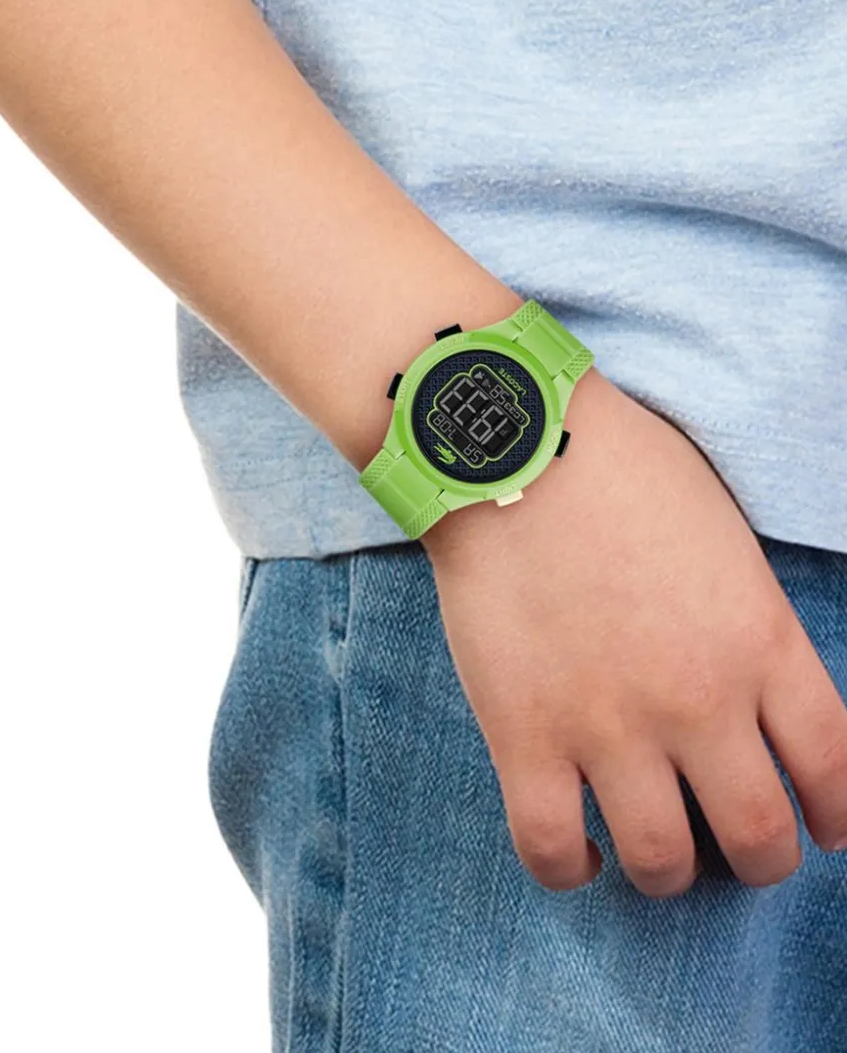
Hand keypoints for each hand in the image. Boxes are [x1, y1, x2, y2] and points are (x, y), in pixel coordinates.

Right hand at [422, 370, 846, 897]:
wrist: (510, 452)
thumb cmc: (616, 470)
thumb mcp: (722, 534)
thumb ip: (748, 620)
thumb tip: (741, 678)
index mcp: (759, 641)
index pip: (835, 767)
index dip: (836, 816)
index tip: (821, 828)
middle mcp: (698, 700)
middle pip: (759, 835)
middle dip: (759, 858)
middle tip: (735, 848)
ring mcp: (609, 725)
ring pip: (663, 859)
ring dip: (669, 873)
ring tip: (653, 854)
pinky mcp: (524, 735)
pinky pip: (552, 847)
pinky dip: (570, 869)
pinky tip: (577, 852)